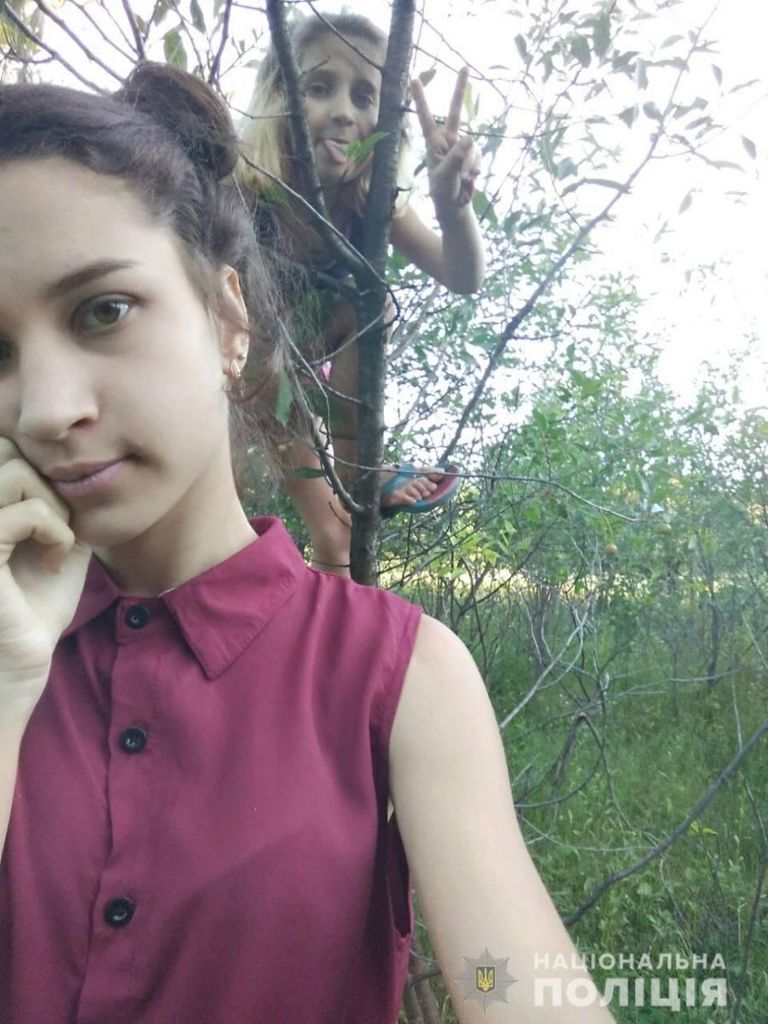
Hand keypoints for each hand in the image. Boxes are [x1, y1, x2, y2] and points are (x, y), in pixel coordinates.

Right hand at [0, 438, 90, 704]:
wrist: (13, 670)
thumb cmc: (32, 608)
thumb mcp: (54, 539)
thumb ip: (54, 495)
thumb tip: (71, 455)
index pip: (2, 445)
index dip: (39, 469)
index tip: (56, 516)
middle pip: (5, 446)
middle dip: (47, 480)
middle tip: (59, 526)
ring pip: (15, 469)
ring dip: (55, 506)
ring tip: (57, 544)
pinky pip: (28, 511)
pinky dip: (58, 532)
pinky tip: (55, 563)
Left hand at [411, 67, 480, 215]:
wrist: (454, 208)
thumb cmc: (443, 192)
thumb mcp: (446, 176)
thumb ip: (457, 157)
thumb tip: (470, 138)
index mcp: (433, 143)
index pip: (426, 118)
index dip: (421, 99)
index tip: (414, 78)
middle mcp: (448, 140)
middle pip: (455, 112)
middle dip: (459, 90)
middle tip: (464, 67)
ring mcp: (462, 147)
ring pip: (472, 146)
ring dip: (469, 166)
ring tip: (463, 182)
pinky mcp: (473, 156)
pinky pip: (478, 157)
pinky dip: (476, 170)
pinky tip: (469, 183)